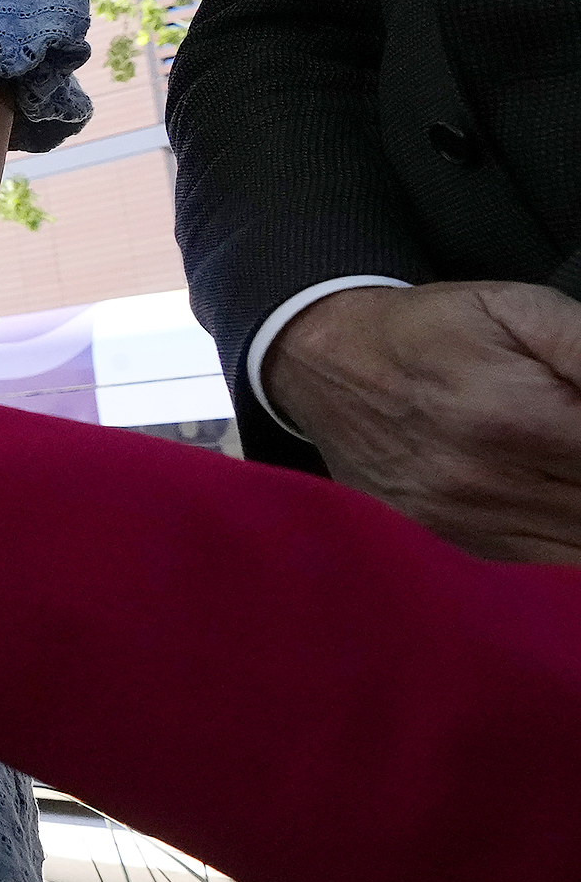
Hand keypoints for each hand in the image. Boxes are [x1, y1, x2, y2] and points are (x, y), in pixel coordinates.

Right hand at [263, 282, 580, 563]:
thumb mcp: (519, 309)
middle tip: (578, 449)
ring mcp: (464, 524)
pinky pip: (540, 571)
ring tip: (571, 476)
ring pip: (575, 552)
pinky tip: (563, 510)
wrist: (326, 364)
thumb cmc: (433, 332)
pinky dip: (567, 549)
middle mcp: (486, 483)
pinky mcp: (449, 547)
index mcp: (512, 417)